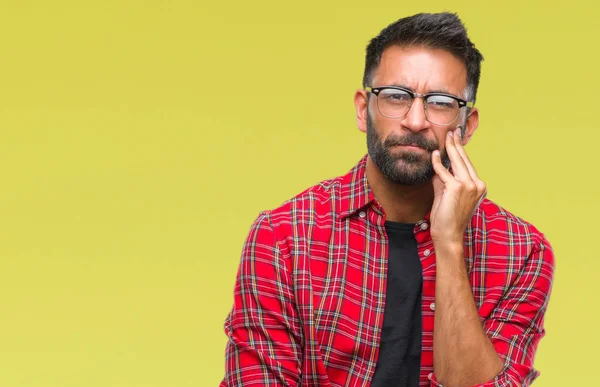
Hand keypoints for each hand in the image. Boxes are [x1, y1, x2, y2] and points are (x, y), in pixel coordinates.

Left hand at [430, 128, 486, 246]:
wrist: (449, 234)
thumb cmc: (447, 217)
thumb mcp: (446, 194)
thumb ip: (443, 179)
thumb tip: (438, 166)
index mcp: (479, 186)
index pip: (468, 164)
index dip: (461, 151)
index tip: (457, 139)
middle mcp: (477, 184)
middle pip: (465, 160)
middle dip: (457, 144)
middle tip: (453, 131)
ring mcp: (469, 185)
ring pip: (458, 162)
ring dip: (451, 147)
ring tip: (447, 136)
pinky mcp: (457, 188)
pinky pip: (444, 172)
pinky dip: (438, 163)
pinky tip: (435, 155)